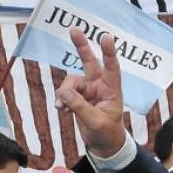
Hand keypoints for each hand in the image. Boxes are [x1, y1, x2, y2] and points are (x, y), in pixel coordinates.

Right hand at [55, 28, 125, 157]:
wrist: (102, 144)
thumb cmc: (107, 132)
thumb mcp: (95, 122)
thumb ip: (80, 107)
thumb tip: (63, 92)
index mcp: (112, 90)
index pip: (112, 68)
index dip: (109, 52)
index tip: (106, 37)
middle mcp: (100, 86)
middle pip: (90, 62)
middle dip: (82, 46)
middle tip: (74, 29)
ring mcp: (88, 89)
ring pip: (70, 82)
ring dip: (64, 92)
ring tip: (62, 108)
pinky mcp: (77, 96)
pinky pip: (64, 92)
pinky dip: (61, 100)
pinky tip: (61, 110)